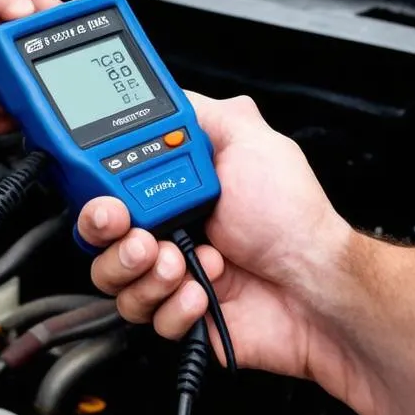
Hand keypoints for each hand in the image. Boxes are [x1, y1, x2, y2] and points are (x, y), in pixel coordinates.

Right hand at [77, 93, 378, 414]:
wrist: (318, 284)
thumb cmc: (293, 218)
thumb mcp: (251, 143)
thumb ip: (206, 114)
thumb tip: (169, 95)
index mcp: (170, 191)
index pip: (106, 194)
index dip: (97, 202)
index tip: (109, 205)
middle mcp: (165, 232)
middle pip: (99, 242)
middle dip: (112, 242)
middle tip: (142, 239)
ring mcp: (172, 276)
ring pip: (115, 284)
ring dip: (146, 275)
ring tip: (181, 263)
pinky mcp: (181, 316)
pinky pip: (149, 319)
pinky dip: (176, 306)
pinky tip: (206, 290)